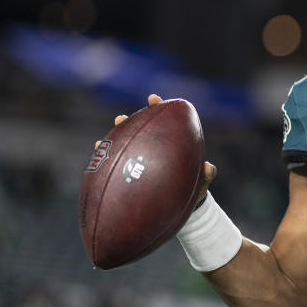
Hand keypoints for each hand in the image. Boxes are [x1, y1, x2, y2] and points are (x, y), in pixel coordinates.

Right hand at [96, 93, 216, 206]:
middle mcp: (153, 149)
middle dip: (129, 122)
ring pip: (124, 147)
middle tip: (120, 118)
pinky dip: (106, 164)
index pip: (164, 121)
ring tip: (102, 141)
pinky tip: (97, 163)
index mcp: (171, 144)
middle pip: (140, 131)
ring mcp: (140, 161)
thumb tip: (209, 168)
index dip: (158, 108)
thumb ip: (206, 175)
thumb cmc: (194, 190)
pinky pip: (116, 168)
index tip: (153, 99)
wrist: (183, 208)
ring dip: (113, 143)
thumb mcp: (201, 183)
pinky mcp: (130, 175)